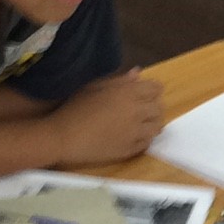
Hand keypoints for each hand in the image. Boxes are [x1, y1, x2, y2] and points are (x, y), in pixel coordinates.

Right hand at [46, 71, 165, 165]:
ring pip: (157, 127)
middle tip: (140, 111)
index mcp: (128, 92)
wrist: (64, 136)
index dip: (152, 90)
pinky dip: (143, 139)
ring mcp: (135, 132)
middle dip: (152, 108)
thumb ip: (120, 80)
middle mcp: (137, 111)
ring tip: (138, 125)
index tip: (144, 94)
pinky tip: (131, 137)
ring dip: (150, 124)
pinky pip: (147, 144)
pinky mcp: (130, 150)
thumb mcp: (96, 87)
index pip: (156, 88)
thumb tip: (138, 73)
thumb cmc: (75, 107)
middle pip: (159, 108)